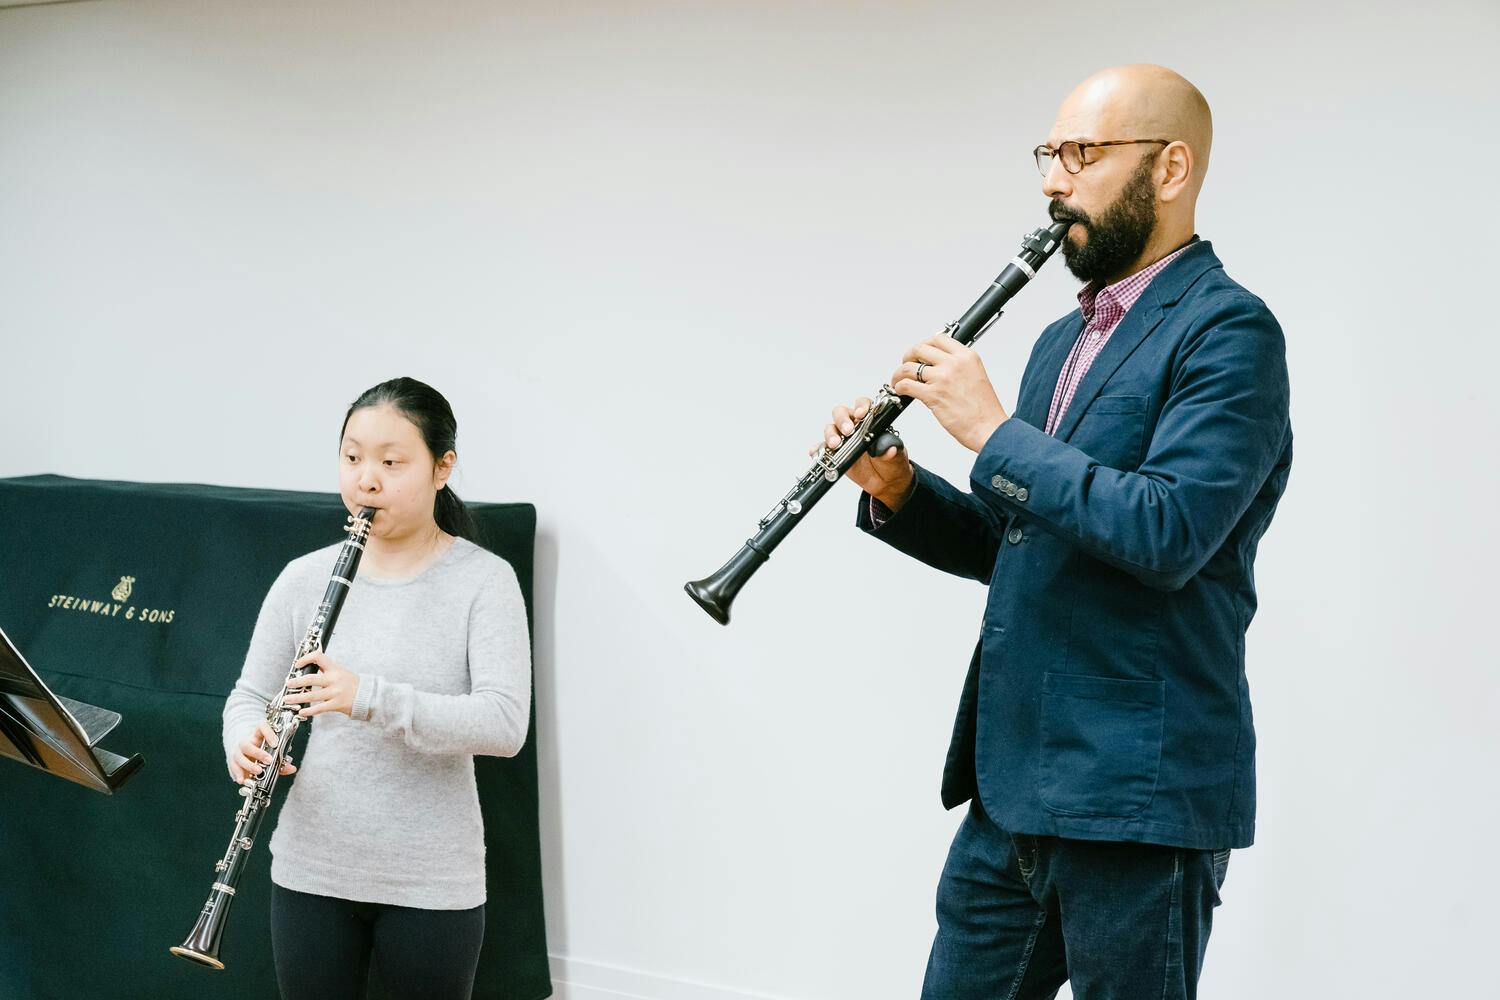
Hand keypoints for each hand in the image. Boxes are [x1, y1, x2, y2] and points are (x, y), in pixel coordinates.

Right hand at [229, 718, 294, 784]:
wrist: (244, 750)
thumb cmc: (261, 750)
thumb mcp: (272, 752)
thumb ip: (282, 761)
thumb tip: (292, 768)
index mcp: (258, 735)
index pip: (261, 727)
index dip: (268, 733)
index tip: (276, 743)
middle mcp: (246, 742)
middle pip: (247, 745)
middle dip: (258, 753)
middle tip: (269, 760)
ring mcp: (238, 752)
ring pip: (239, 756)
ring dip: (249, 765)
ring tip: (259, 771)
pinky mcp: (233, 762)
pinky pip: (234, 767)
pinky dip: (238, 774)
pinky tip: (242, 780)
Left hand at [282, 652, 360, 719]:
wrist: (369, 696)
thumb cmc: (353, 684)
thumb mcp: (341, 672)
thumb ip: (327, 672)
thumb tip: (308, 674)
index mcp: (335, 669)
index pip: (318, 657)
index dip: (306, 659)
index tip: (297, 664)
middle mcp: (334, 679)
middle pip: (311, 679)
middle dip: (296, 682)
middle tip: (288, 684)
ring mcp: (335, 693)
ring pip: (311, 695)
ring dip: (297, 698)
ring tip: (287, 699)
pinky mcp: (336, 704)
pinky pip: (319, 708)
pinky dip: (309, 710)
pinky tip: (301, 711)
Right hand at [812, 397, 915, 510]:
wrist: (885, 482)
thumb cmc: (891, 463)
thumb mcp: (896, 457)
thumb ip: (892, 452)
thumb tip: (889, 449)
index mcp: (870, 421)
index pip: (863, 405)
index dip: (861, 406)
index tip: (861, 414)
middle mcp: (854, 426)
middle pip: (841, 413)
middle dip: (842, 420)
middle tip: (847, 431)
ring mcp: (843, 440)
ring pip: (830, 428)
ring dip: (830, 434)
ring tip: (835, 445)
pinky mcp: (834, 454)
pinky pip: (822, 449)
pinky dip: (817, 449)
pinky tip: (816, 452)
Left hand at [891, 335, 1008, 451]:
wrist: (988, 428)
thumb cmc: (983, 409)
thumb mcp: (975, 376)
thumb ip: (958, 366)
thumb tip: (936, 364)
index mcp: (967, 356)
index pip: (939, 339)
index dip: (924, 345)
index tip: (920, 353)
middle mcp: (954, 363)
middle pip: (920, 349)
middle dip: (909, 357)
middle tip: (906, 364)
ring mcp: (942, 378)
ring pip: (909, 367)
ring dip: (899, 374)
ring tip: (899, 381)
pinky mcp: (932, 395)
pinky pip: (906, 385)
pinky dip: (899, 387)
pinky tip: (901, 391)